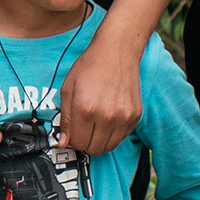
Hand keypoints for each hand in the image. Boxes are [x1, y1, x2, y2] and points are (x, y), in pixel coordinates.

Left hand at [58, 38, 145, 157]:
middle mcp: (106, 116)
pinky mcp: (135, 116)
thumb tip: (64, 142)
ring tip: (95, 123)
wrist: (116, 51)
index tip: (73, 133)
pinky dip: (113, 133)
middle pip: (94, 149)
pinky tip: (108, 118)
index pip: (78, 143)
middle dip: (85, 142)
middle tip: (83, 128)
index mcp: (86, 109)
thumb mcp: (68, 89)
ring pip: (109, 147)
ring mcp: (123, 117)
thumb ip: (65, 118)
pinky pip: (122, 137)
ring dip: (100, 140)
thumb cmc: (90, 66)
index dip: (72, 140)